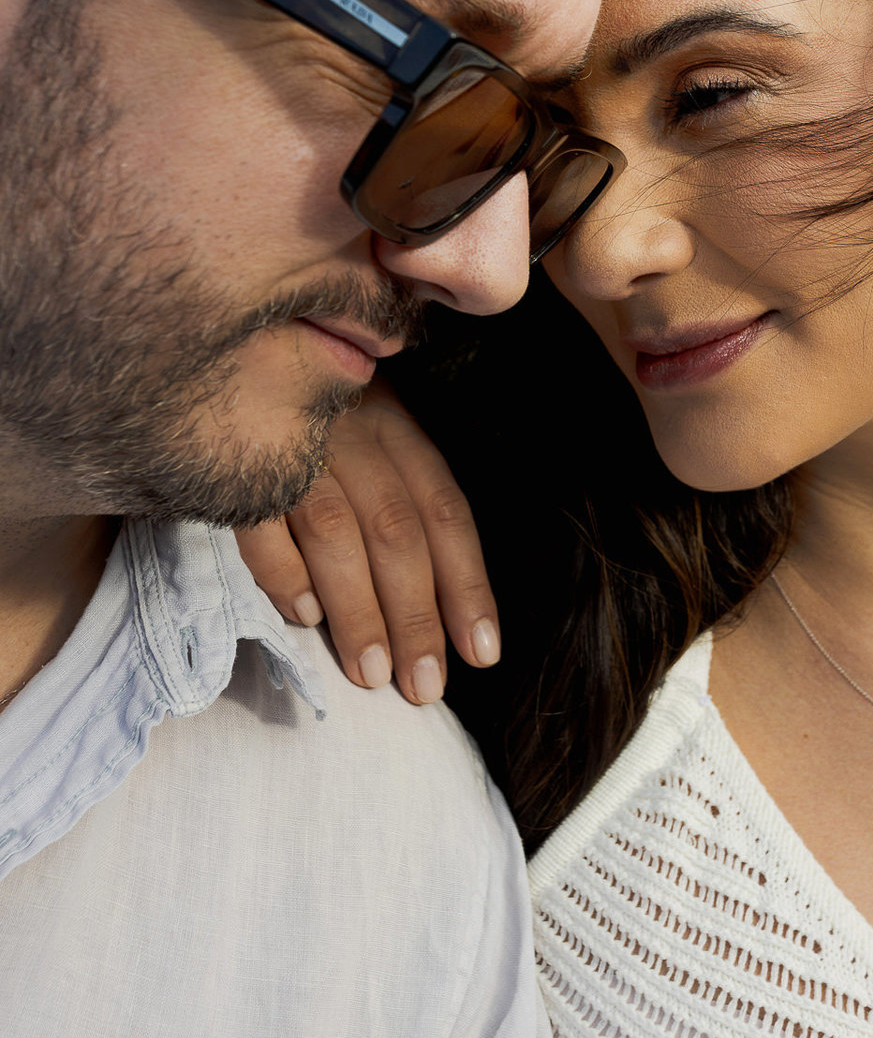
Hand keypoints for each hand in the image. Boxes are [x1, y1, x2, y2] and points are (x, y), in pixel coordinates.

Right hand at [235, 384, 498, 703]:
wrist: (226, 350)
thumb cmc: (316, 410)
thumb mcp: (372, 428)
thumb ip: (402, 493)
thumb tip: (442, 600)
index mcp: (394, 424)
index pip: (443, 511)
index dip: (467, 584)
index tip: (481, 652)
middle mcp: (351, 431)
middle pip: (396, 529)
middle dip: (414, 616)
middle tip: (424, 687)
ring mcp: (290, 444)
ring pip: (335, 532)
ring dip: (357, 610)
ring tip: (371, 674)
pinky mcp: (230, 461)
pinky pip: (259, 523)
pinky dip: (283, 573)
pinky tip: (304, 618)